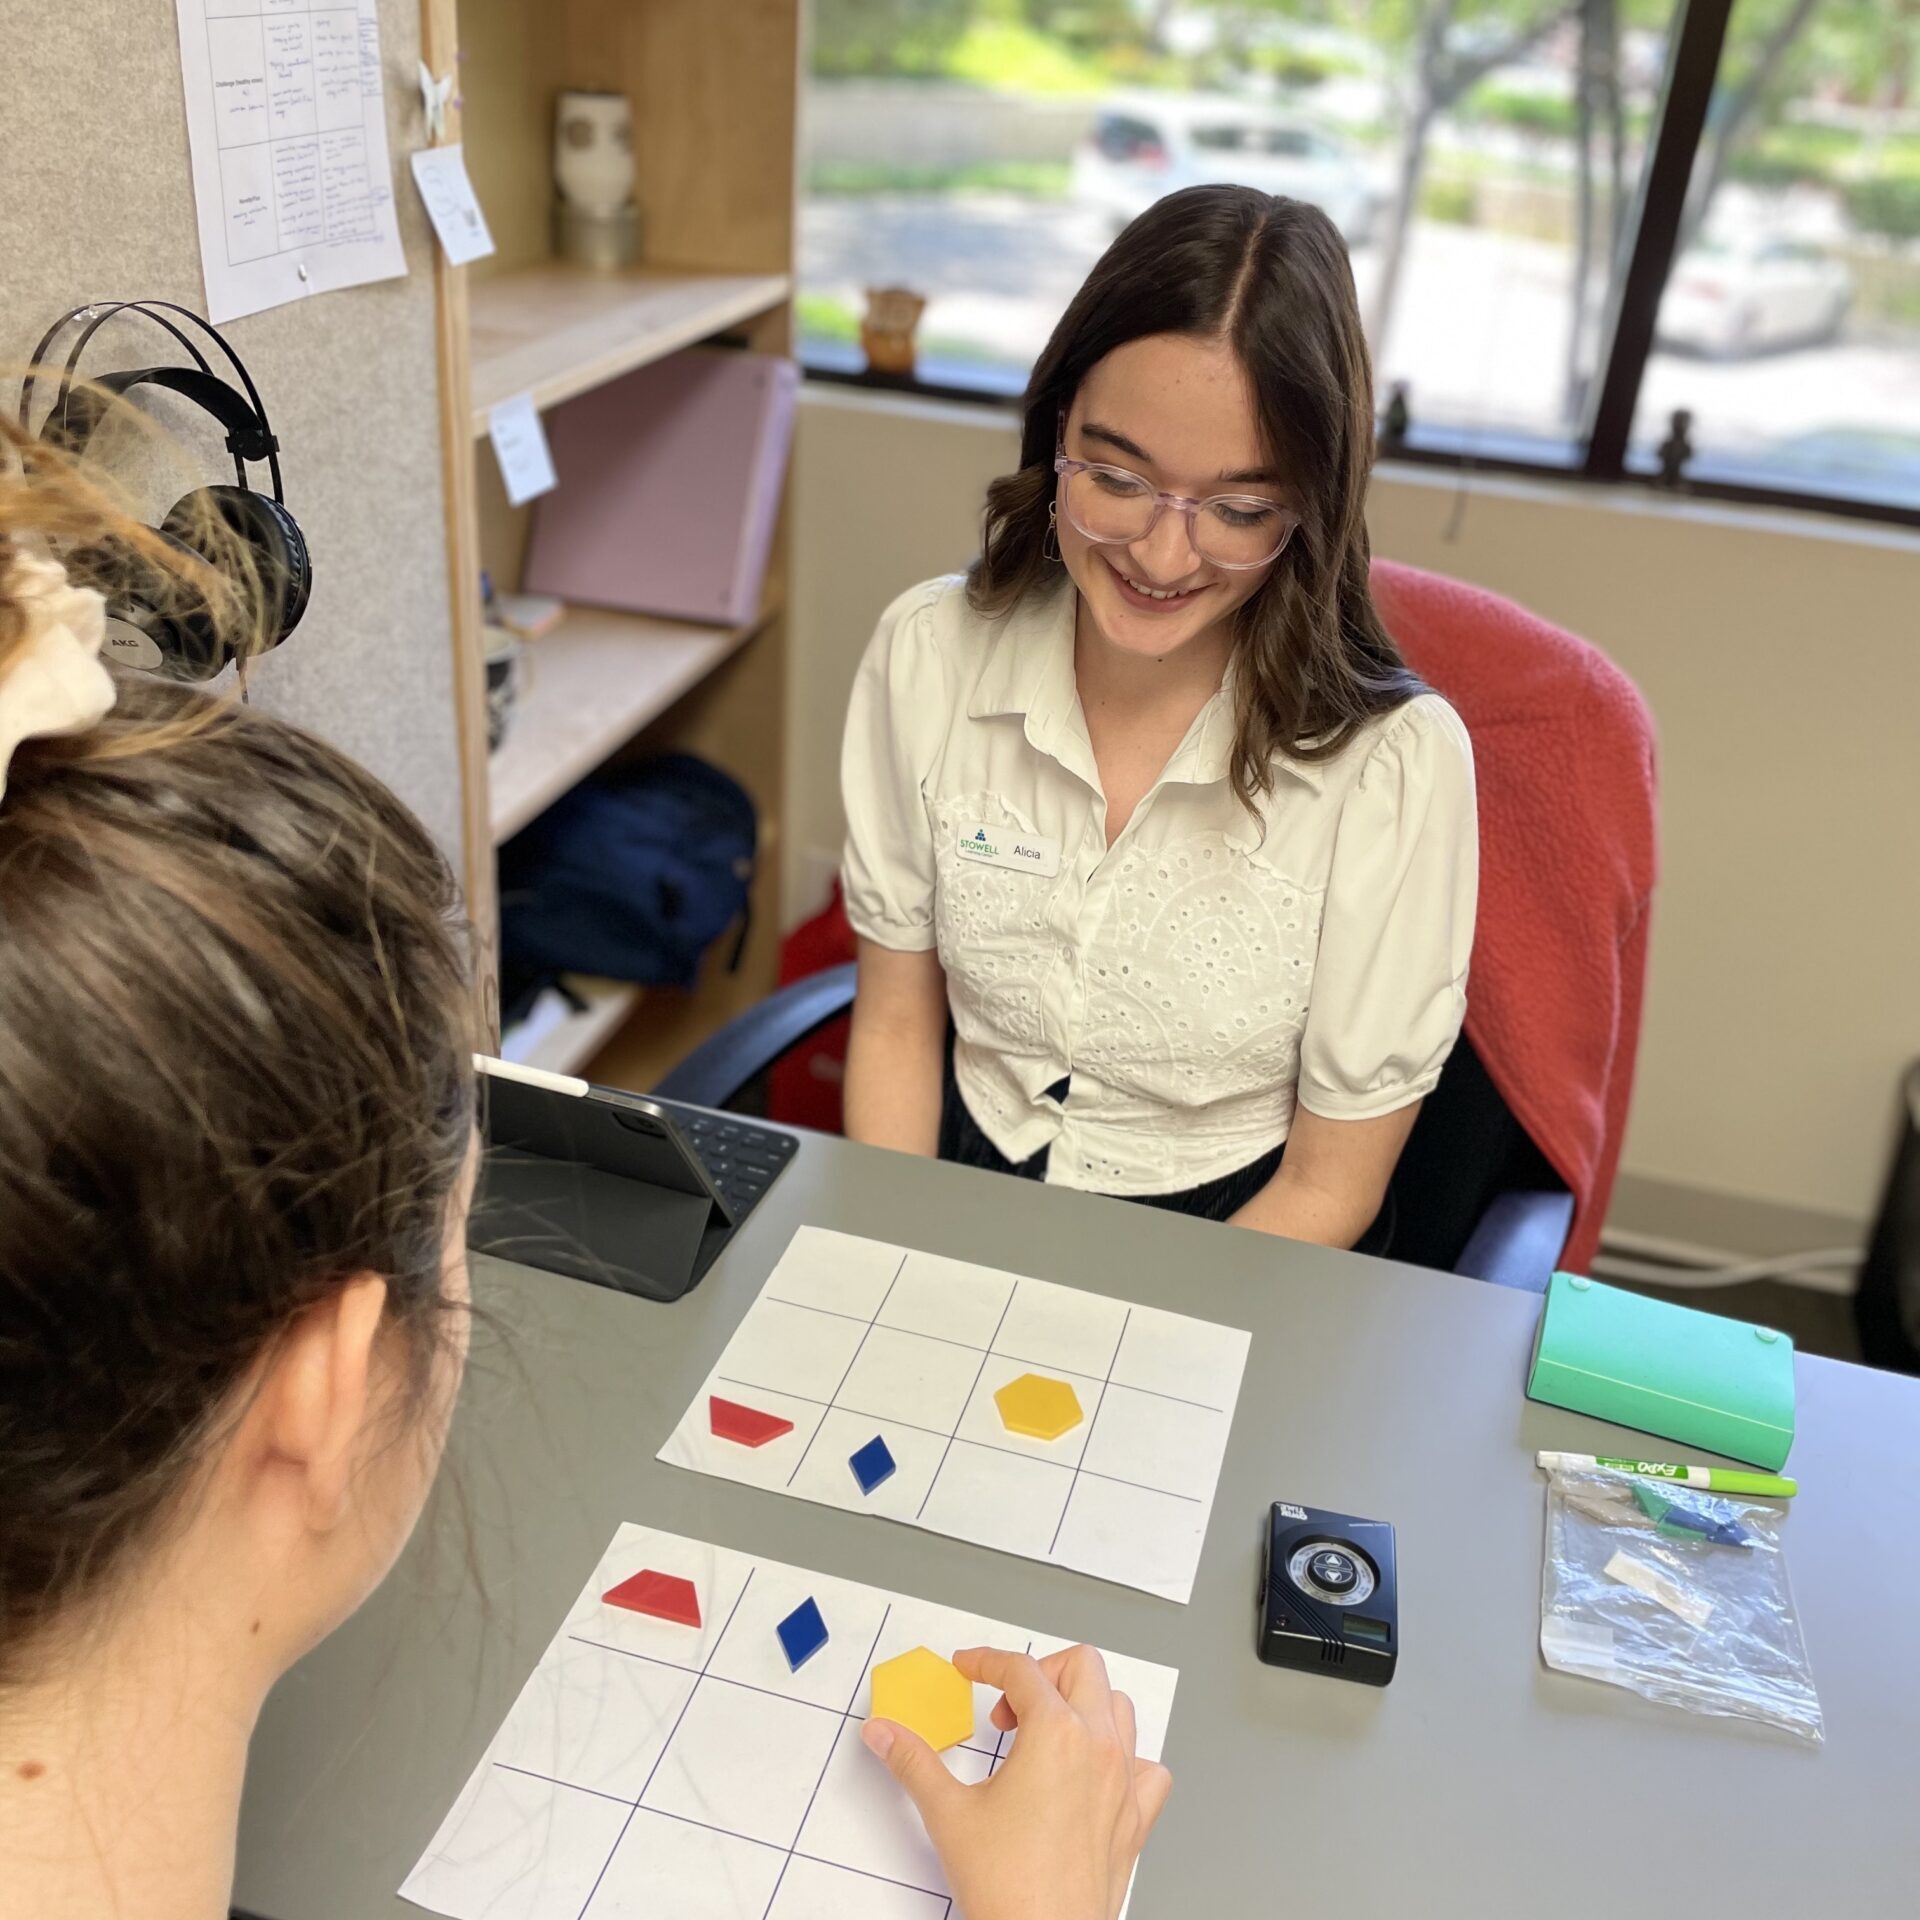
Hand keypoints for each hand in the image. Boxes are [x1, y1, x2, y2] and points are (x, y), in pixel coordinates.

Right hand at [860, 1643, 1171, 1919]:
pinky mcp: (1136, 1818)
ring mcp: (1124, 1782)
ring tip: (1045, 1734)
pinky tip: (1095, 1774)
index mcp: (1055, 1734)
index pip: (1021, 1669)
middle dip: (1041, 1673)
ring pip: (1119, 1707)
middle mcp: (1098, 1748)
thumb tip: (885, 1733)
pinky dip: (1126, 1758)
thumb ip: (913, 1762)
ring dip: (1083, 1706)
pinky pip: (1149, 1767)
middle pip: (1082, 1666)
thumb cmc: (1007, 1888)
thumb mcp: (948, 1813)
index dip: (986, 1661)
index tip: (969, 1667)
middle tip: (1008, 1708)